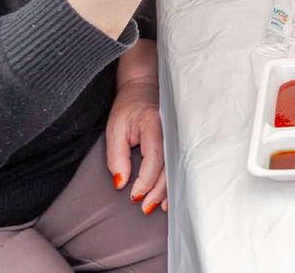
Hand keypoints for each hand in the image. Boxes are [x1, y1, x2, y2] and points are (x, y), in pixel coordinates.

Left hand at [105, 69, 167, 213]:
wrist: (144, 86)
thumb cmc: (128, 107)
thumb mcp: (115, 129)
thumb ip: (116, 157)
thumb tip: (120, 184)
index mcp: (155, 125)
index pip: (154, 159)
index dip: (145, 181)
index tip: (133, 196)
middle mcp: (172, 131)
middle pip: (169, 167)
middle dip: (158, 191)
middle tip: (145, 208)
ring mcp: (178, 135)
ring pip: (176, 168)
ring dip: (168, 190)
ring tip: (158, 208)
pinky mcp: (179, 140)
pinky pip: (178, 163)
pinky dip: (174, 181)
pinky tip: (169, 196)